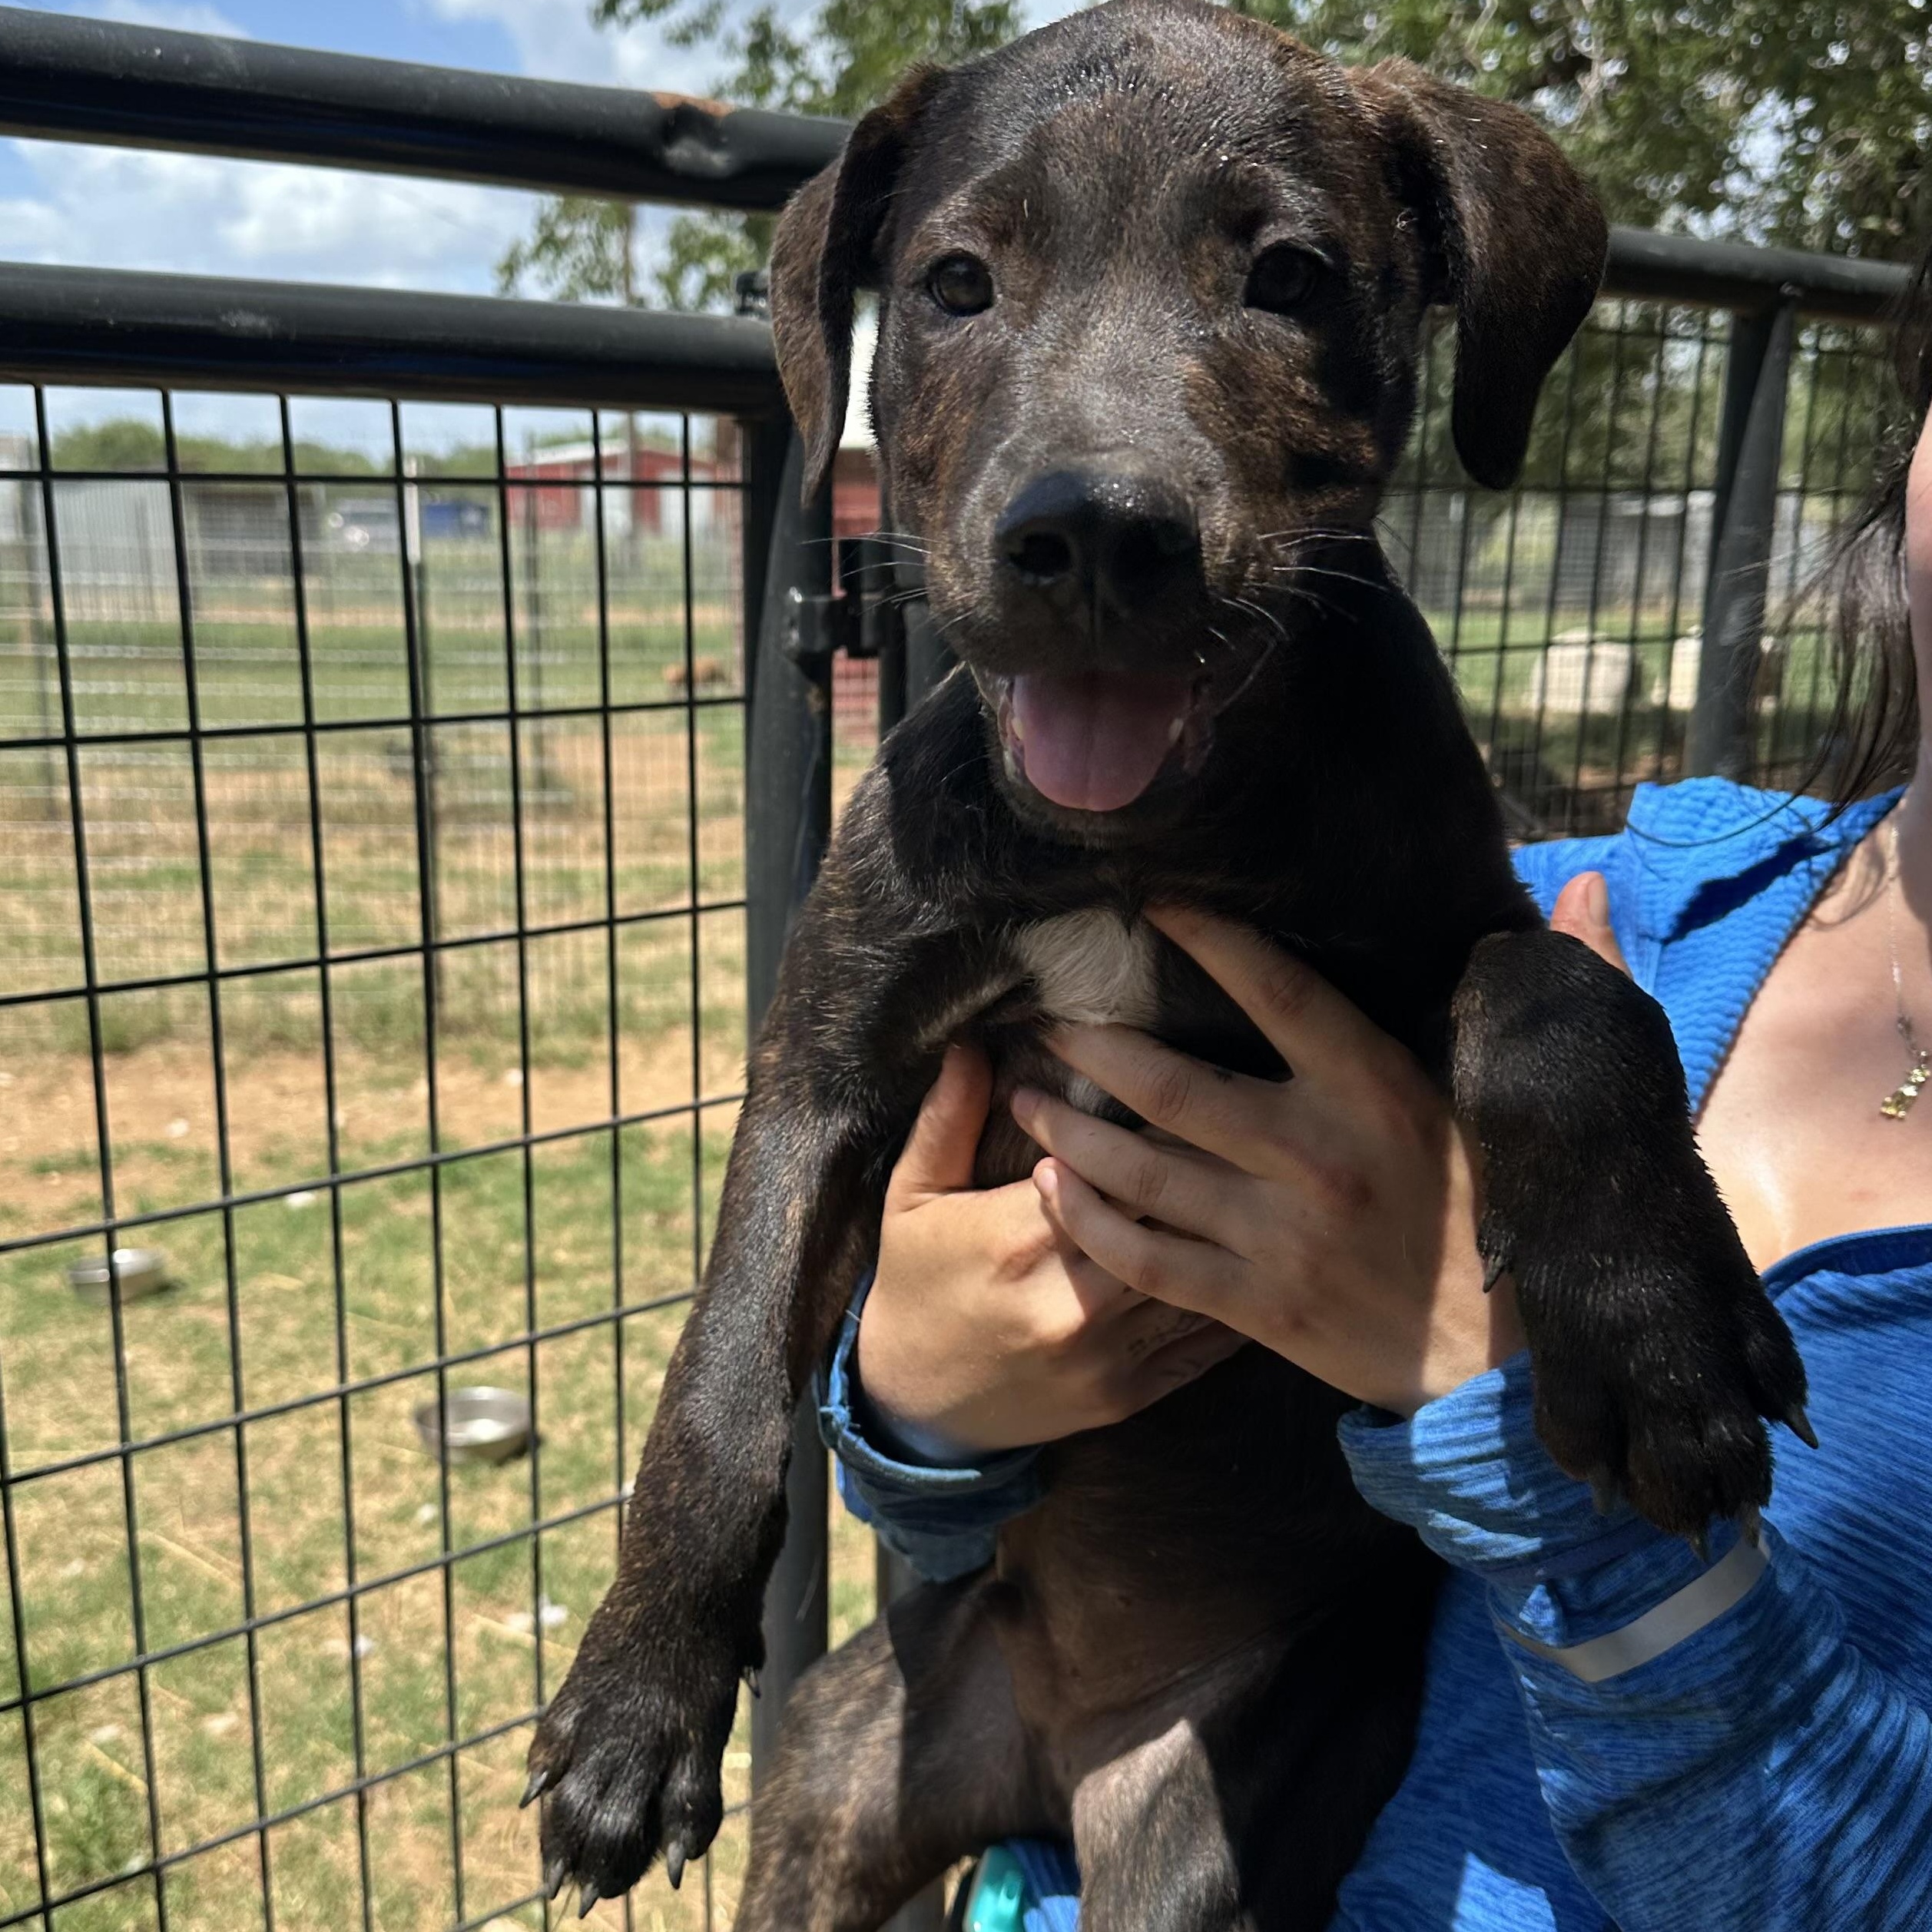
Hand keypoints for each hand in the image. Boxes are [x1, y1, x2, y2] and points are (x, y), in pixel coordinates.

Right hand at [858, 1041, 1243, 1457]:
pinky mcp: (1127, 1396)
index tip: (1195, 1097)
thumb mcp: (913, 1194)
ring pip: (1200, 1278)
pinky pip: (1203, 1345)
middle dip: (1213, 1175)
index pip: (1123, 1161)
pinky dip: (1234, 1304)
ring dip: (1236, 1236)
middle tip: (1250, 1138)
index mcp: (1023, 1235)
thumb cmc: (916, 1283)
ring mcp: (1106, 1355)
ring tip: (1267, 1192)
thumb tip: (971, 1041)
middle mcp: (1074, 1297)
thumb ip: (948, 1117)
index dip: (1166, 1128)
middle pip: (1174, 1216)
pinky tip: (1259, 1266)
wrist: (911, 1406)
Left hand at [1014, 881, 1628, 1416]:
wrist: (1507, 1366)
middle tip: (1040, 1018)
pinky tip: (1050, 1190)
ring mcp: (1279, 1237)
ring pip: (1142, 1173)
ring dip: (1068, 1133)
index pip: (1279, 994)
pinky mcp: (1255, 1307)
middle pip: (1172, 1087)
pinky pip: (1146, 1260)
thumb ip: (1561, 986)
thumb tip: (1585, 887)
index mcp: (1378, 1091)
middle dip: (1092, 1048)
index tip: (1151, 905)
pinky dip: (1089, 1223)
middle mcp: (1317, 1157)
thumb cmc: (1506, 1215)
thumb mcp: (1530, 1104)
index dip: (1210, 942)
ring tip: (1020, 1098)